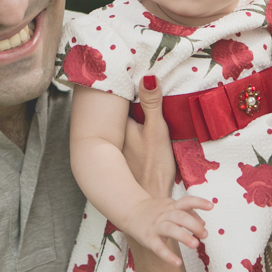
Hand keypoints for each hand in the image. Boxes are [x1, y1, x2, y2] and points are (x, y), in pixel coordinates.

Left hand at [123, 75, 178, 196]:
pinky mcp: (122, 156)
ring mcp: (116, 146)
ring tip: (136, 99)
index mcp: (121, 125)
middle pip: (118, 110)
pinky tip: (137, 128)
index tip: (130, 72)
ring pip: (120, 123)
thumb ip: (152, 104)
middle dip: (123, 99)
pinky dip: (128, 128)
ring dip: (126, 113)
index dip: (124, 87)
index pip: (119, 100)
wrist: (150, 199)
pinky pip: (122, 135)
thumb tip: (148, 77)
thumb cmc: (154, 166)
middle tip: (133, 81)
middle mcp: (114, 134)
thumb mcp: (158, 131)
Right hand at [124, 195, 211, 266]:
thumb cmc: (156, 211)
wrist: (131, 211)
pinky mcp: (149, 238)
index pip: (187, 201)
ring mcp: (156, 226)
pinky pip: (158, 247)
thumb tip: (204, 224)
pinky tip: (177, 263)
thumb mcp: (172, 207)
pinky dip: (168, 256)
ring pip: (170, 229)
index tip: (211, 206)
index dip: (199, 202)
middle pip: (180, 217)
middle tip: (204, 235)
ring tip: (195, 245)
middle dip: (194, 225)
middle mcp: (165, 214)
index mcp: (172, 206)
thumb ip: (188, 213)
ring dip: (184, 236)